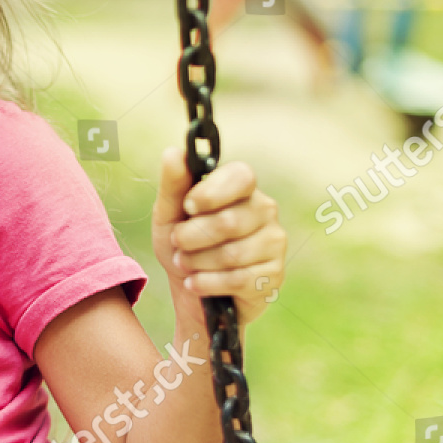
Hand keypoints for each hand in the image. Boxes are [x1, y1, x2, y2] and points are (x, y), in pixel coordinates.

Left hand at [152, 146, 285, 326]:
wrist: (192, 290)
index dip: (211, 193)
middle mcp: (264, 211)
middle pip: (229, 222)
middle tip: (177, 244)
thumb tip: (173, 152)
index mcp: (241, 188)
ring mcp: (274, 243)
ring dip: (196, 263)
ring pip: (232, 254)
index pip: (240, 176)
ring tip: (185, 264)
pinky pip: (239, 279)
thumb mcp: (168, 214)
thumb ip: (173, 185)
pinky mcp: (273, 275)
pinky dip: (207, 283)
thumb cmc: (182, 245)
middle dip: (191, 237)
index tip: (188, 207)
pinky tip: (196, 283)